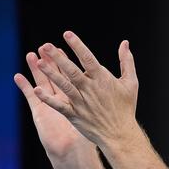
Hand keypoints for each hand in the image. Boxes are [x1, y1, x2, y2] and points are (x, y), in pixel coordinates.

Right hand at [14, 48, 92, 160]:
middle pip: (55, 75)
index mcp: (77, 94)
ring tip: (31, 56)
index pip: (71, 74)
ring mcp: (50, 104)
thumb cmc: (90, 131)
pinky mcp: (40, 112)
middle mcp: (62, 97)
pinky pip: (32, 98)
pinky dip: (25, 87)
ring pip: (43, 83)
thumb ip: (103, 94)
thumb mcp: (98, 111)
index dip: (67, 61)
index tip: (65, 47)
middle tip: (45, 45)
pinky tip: (18, 77)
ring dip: (37, 70)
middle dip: (51, 60)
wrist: (75, 150)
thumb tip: (110, 78)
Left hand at [32, 31, 138, 146]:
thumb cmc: (126, 108)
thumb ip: (127, 61)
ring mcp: (81, 102)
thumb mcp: (131, 83)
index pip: (88, 58)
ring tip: (39, 62)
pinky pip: (59, 105)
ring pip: (64, 85)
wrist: (120, 135)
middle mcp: (90, 89)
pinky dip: (48, 99)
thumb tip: (125, 43)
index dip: (77, 45)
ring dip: (51, 74)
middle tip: (46, 45)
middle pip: (72, 70)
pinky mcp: (75, 115)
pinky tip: (37, 90)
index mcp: (103, 80)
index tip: (67, 34)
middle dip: (59, 57)